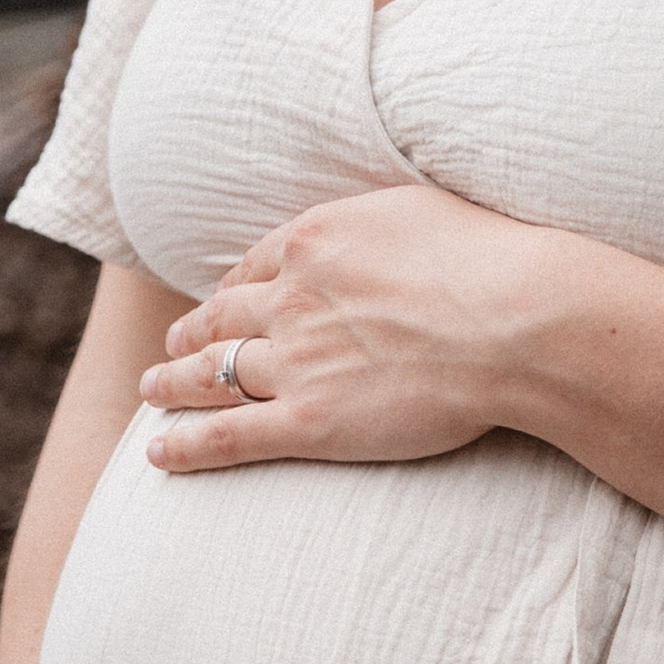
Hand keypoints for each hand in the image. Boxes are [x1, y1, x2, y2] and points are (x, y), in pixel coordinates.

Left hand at [139, 185, 554, 473]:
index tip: (220, 300)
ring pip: (213, 374)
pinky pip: (230, 435)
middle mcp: (291, 299)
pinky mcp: (310, 421)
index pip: (253, 267)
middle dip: (191, 333)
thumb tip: (367, 232)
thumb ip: (371, 224)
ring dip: (174, 383)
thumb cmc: (485, 258)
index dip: (230, 288)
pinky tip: (159, 454)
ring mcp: (295, 361)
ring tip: (152, 391)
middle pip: (221, 319)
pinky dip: (188, 446)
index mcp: (313, 243)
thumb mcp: (414, 209)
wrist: (511, 320)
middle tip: (171, 345)